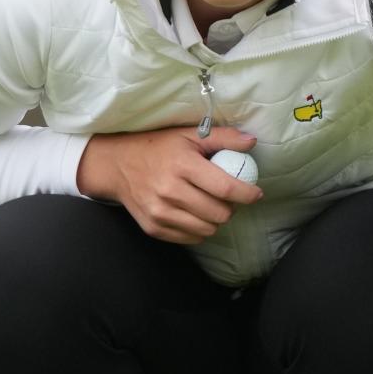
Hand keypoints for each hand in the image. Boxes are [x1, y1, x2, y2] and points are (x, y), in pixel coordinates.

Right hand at [77, 125, 262, 243]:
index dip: (247, 194)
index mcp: (182, 165)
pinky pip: (191, 238)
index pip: (226, 188)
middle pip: (219, 213)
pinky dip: (199, 229)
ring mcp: (160, 212)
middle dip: (231, 208)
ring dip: (216, 220)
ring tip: (211, 205)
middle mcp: (170, 191)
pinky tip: (195, 214)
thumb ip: (222, 137)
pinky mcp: (154, 228)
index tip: (255, 193)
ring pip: (207, 229)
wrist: (117, 165)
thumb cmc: (157, 147)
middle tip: (227, 198)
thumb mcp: (188, 135)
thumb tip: (252, 143)